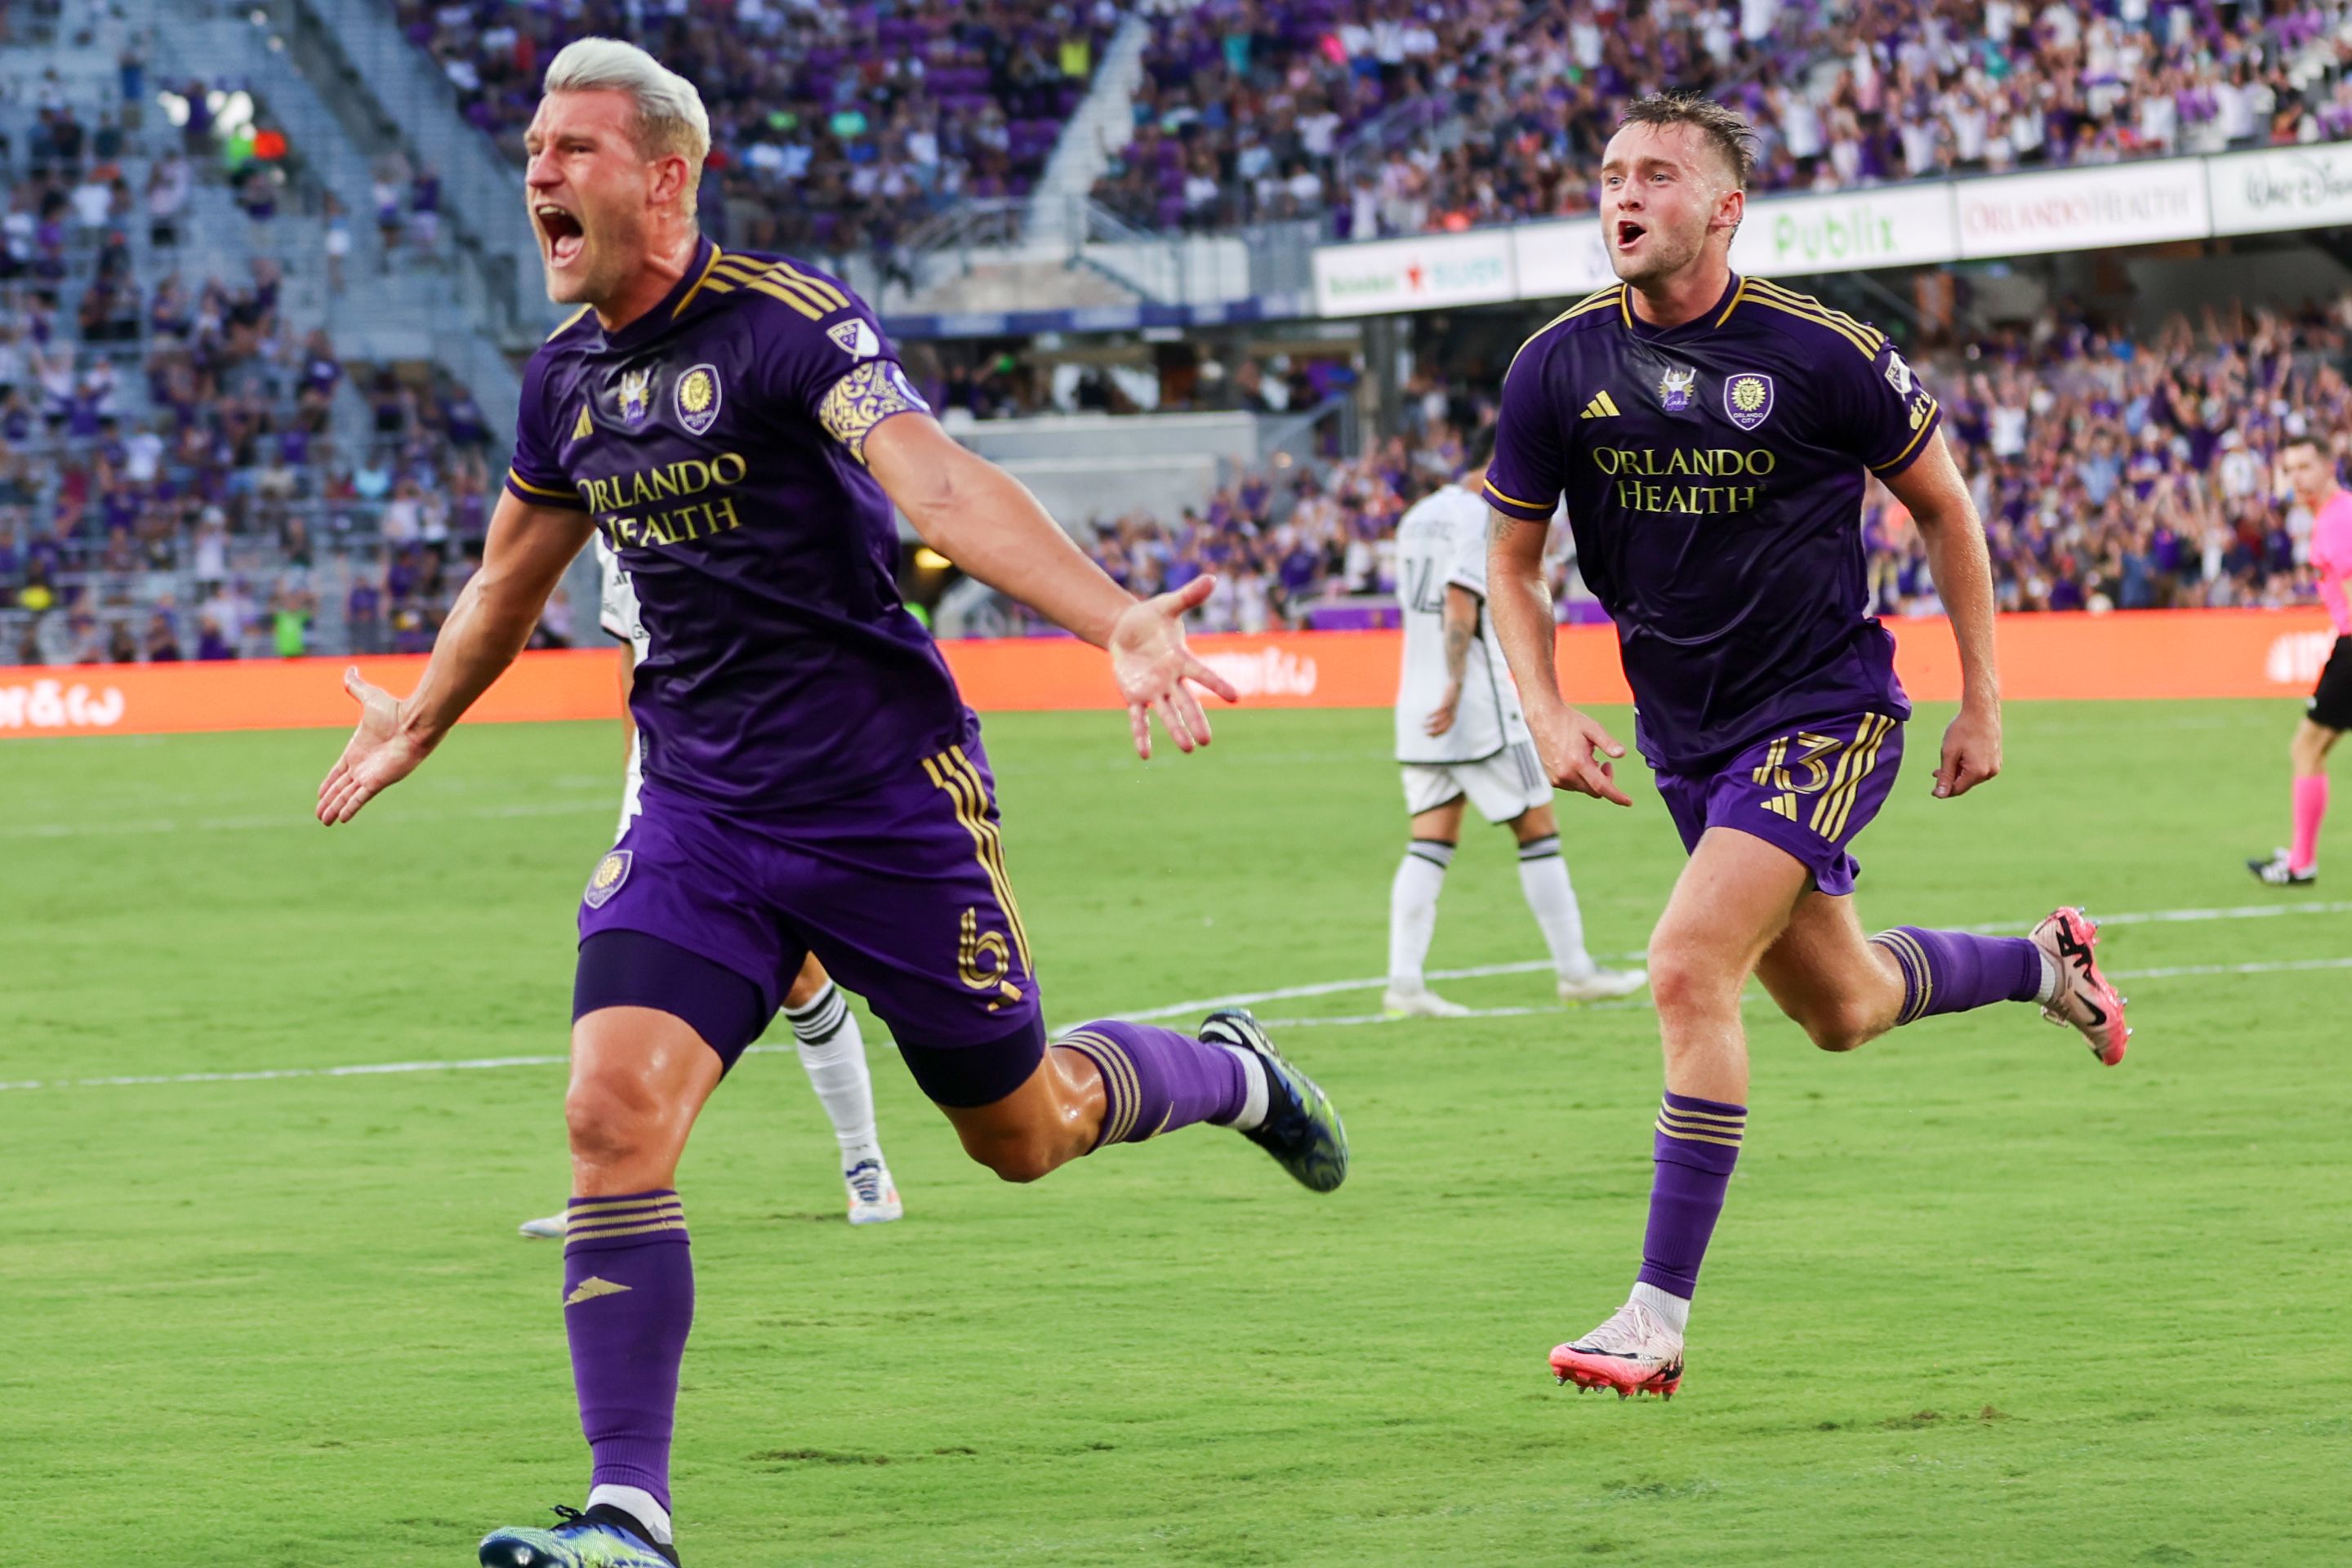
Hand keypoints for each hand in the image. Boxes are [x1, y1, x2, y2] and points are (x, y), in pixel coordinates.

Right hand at [317, 667, 431, 823]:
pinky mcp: (377, 782)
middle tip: (319, 814)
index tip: (319, 793)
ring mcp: (369, 775)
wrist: (415, 722)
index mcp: (357, 750)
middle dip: (329, 800)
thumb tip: (350, 670)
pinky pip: (359, 798)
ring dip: (335, 808)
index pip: (339, 770)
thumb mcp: (370, 697)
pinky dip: (349, 808)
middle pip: (341, 787)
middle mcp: (362, 766)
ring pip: (347, 796)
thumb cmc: (396, 711)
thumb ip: (357, 687)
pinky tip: (341, 819)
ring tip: (325, 821)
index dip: (329, 782)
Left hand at [1108, 575, 1239, 759]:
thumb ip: (1189, 596)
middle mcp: (1171, 679)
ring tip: (1189, 749)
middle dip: (1195, 721)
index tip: (1234, 697)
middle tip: (1206, 740)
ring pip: (1167, 714)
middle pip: (1187, 703)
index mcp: (1181, 659)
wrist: (1126, 629)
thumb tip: (1212, 578)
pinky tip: (1145, 754)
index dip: (1217, 684)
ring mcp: (1154, 690)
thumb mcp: (1168, 604)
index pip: (1202, 674)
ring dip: (1176, 731)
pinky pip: (1138, 718)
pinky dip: (1141, 735)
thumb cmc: (1152, 617)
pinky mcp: (1135, 695)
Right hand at [1423, 682, 1460, 736]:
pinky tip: (1426, 716)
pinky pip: (1438, 711)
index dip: (1438, 734)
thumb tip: (1440, 716)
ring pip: (1439, 720)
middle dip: (1434, 732)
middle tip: (1426, 734)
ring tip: (1422, 725)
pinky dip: (1432, 715)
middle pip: (1443, 727)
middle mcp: (1452, 714)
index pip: (1447, 729)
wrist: (1457, 684)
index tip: (1430, 736)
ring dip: (1430, 724)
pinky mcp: (1446, 703)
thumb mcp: (1450, 705)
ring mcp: (1449, 709)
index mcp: (1453, 716)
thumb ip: (1447, 711)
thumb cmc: (1452, 695)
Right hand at [1528, 703, 1630, 806]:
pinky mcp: (1552, 780)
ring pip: (1584, 788)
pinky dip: (1580, 778)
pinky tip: (1577, 762)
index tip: (1628, 802)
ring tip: (1587, 758)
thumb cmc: (1568, 722)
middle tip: (1605, 763)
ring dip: (1591, 779)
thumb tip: (1622, 754)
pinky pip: (1573, 786)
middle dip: (1605, 780)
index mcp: (1577, 762)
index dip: (1617, 796)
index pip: (1601, 786)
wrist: (1543, 719)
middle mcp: (1566, 774)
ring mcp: (1557, 779)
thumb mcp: (1592, 728)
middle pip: (1594, 790)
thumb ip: (1608, 743)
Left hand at [1934, 701, 2001, 798]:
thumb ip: (1945, 776)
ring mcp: (1995, 767)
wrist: (1982, 712)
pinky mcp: (1996, 760)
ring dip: (1958, 773)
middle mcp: (1989, 772)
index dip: (1943, 791)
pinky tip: (1959, 758)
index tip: (1932, 790)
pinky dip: (1968, 767)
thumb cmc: (1963, 730)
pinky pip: (1979, 770)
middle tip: (1935, 772)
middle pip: (1965, 784)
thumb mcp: (1949, 753)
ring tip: (1947, 762)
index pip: (1957, 790)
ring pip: (1972, 778)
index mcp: (1977, 772)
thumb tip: (1940, 795)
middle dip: (1950, 780)